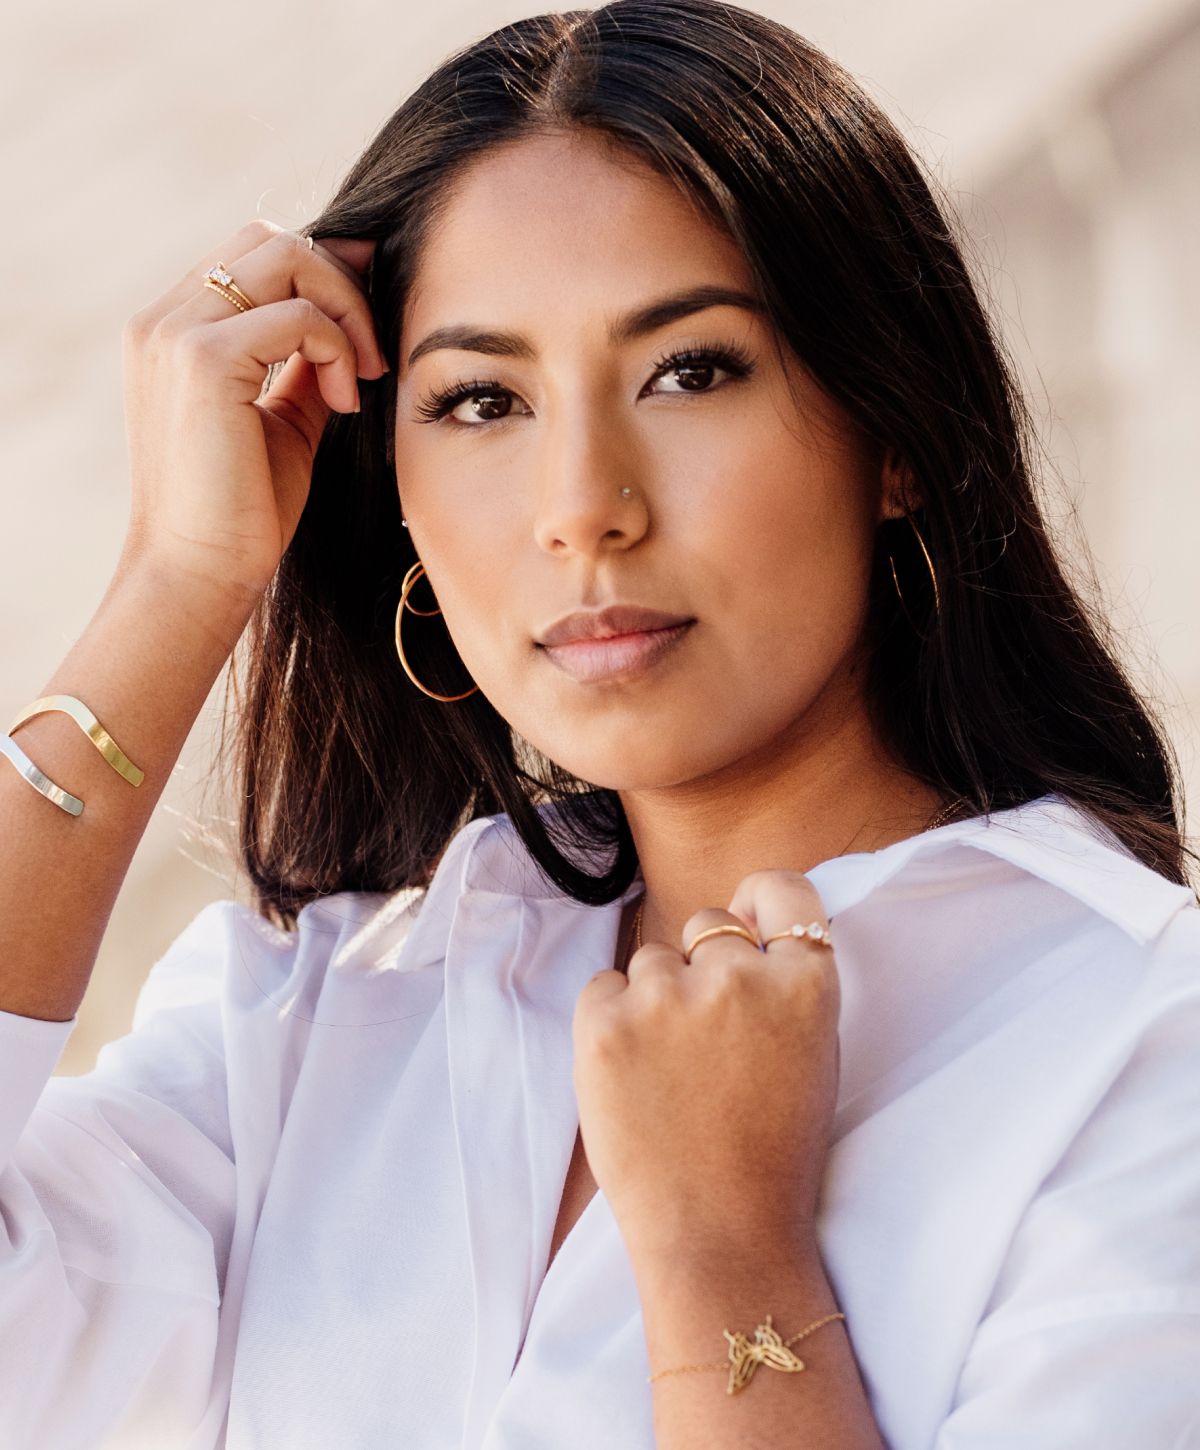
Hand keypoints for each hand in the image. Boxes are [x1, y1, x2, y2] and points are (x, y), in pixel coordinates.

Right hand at [120, 220, 388, 603]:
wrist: (200, 572)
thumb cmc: (241, 510)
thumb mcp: (283, 418)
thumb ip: (306, 361)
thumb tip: (352, 312)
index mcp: (172, 329)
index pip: (254, 253)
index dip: (324, 274)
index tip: (369, 326)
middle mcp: (163, 319)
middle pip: (271, 238)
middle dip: (340, 284)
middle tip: (371, 355)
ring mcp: (175, 333)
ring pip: (288, 257)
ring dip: (346, 310)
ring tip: (362, 377)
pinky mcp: (202, 360)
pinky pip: (298, 316)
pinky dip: (338, 349)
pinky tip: (346, 402)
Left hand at [572, 870, 840, 1267]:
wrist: (720, 1235)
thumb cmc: (772, 1155)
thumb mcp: (814, 1056)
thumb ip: (788, 985)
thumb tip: (750, 924)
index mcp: (804, 984)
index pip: (784, 890)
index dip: (761, 903)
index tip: (749, 922)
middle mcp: (737, 976)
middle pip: (708, 924)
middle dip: (703, 964)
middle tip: (706, 1039)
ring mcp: (667, 996)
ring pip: (652, 958)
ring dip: (656, 998)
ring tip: (670, 1074)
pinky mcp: (604, 1022)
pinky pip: (603, 987)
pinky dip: (611, 1021)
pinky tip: (634, 1076)